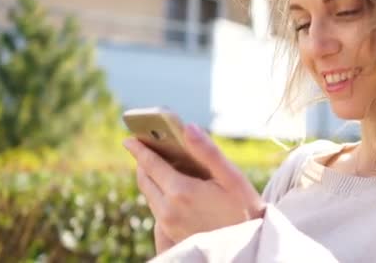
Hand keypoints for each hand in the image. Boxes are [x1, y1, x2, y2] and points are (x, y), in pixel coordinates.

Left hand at [124, 123, 264, 251]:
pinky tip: (171, 188)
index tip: (128, 139)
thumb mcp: (232, 177)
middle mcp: (168, 210)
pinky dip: (157, 193)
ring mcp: (168, 225)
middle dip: (142, 162)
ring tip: (158, 164)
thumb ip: (207, 151)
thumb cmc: (245, 209)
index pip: (150, 164)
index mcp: (181, 191)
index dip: (138, 149)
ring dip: (150, 178)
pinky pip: (156, 209)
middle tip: (144, 147)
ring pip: (149, 195)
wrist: (248, 247)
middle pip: (144, 180)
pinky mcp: (172, 235)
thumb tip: (187, 128)